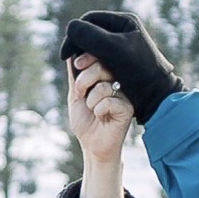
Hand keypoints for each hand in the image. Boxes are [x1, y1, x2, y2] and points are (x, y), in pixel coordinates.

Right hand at [61, 9, 181, 124]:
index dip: (74, 35)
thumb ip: (90, 36)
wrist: (157, 96)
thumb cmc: (138, 71)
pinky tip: (87, 77)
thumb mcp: (113, 50)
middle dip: (79, 48)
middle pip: (90, 33)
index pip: (89, 20)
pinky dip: (90, 67)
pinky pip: (97, 59)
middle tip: (73, 65)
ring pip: (92, 48)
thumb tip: (71, 27)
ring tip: (80, 71)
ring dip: (83, 59)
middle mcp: (122, 31)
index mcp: (124, 21)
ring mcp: (121, 46)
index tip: (65, 55)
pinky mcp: (119, 61)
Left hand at [66, 56, 133, 197]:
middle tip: (81, 94)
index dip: (87, 58)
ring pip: (104, 86)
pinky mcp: (128, 108)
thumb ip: (75, 75)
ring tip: (93, 110)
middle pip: (102, 67)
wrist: (92, 145)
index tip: (77, 65)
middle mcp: (118, 82)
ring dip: (90, 101)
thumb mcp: (75, 95)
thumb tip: (70, 52)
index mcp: (107, 76)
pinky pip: (109, 101)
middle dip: (84, 80)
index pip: (100, 56)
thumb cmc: (85, 120)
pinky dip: (99, 110)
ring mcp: (124, 94)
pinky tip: (102, 117)